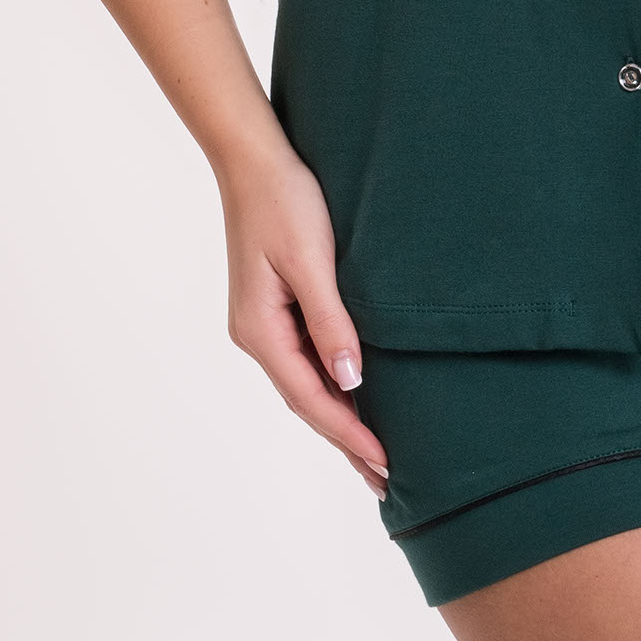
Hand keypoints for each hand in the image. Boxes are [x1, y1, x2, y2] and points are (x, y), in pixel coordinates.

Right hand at [218, 143, 390, 499]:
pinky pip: (306, 358)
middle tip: (386, 481)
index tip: (385, 464)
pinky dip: (331, 384)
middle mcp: (256, 335)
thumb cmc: (285, 201)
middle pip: (307, 401)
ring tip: (374, 453)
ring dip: (339, 416)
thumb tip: (350, 379)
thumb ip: (331, 321)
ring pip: (307, 382)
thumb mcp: (312, 260)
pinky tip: (354, 394)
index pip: (311, 399)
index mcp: (260, 331)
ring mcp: (263, 322)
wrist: (255, 159)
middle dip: (345, 439)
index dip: (349, 433)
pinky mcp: (274, 305)